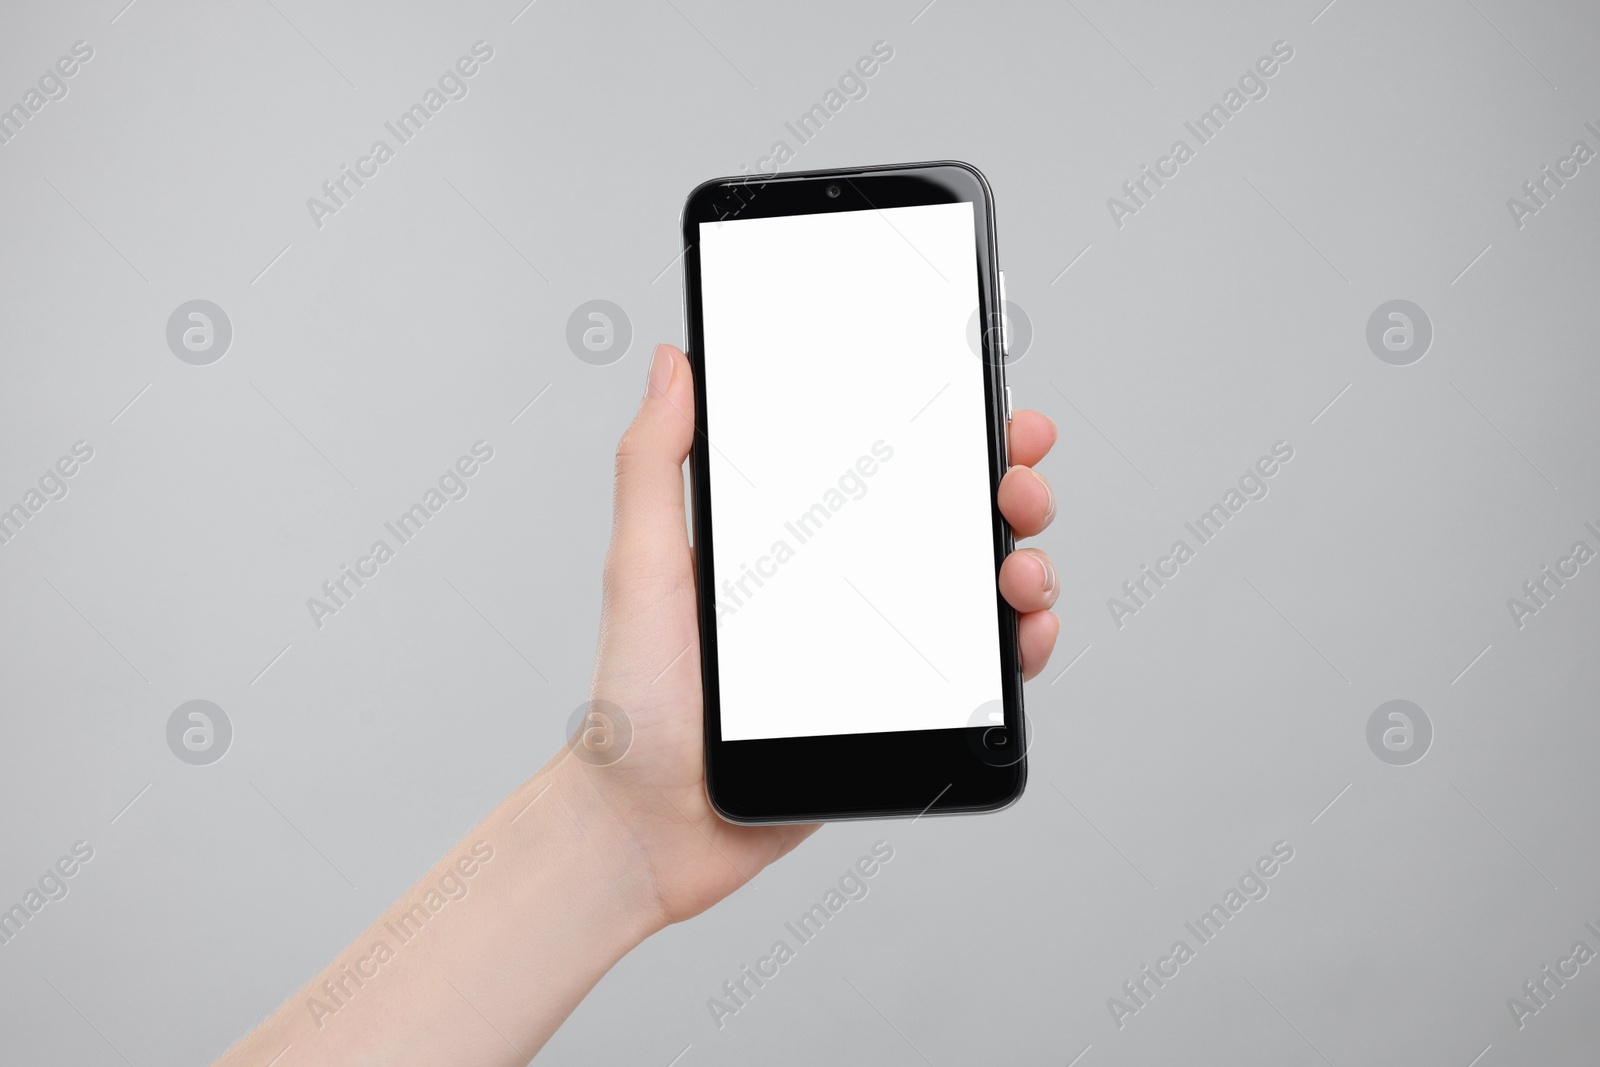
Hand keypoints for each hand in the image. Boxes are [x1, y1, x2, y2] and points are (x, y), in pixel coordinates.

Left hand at [558, 343, 1061, 932]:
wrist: (651, 824)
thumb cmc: (635, 701)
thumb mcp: (640, 566)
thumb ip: (653, 464)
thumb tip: (672, 362)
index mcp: (794, 539)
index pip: (885, 465)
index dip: (946, 429)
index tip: (987, 401)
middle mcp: (846, 585)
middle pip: (952, 519)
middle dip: (1007, 485)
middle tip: (1018, 479)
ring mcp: (880, 648)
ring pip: (981, 590)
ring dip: (1026, 563)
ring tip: (1021, 571)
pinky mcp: (901, 712)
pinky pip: (981, 674)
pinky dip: (1022, 647)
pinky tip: (1025, 634)